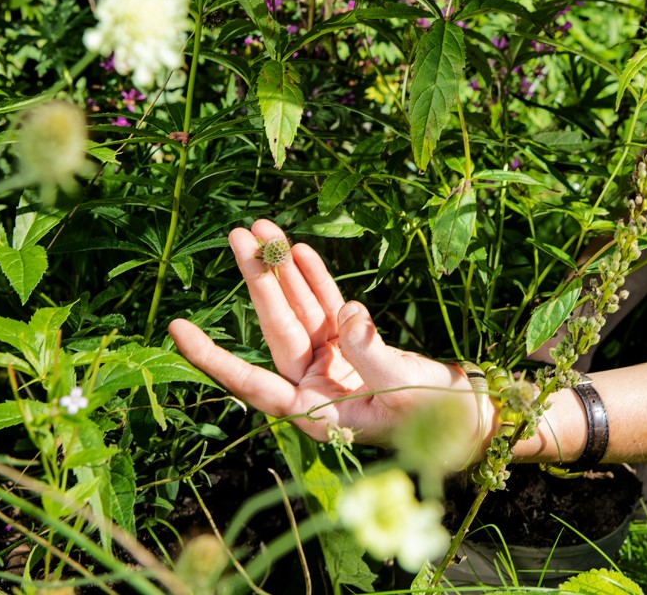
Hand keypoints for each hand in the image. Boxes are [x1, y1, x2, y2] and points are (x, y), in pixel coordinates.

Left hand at [169, 219, 475, 449]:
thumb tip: (348, 315)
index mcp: (315, 412)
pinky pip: (328, 306)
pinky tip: (299, 249)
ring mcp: (332, 363)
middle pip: (276, 329)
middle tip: (236, 236)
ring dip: (282, 271)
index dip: (214, 358)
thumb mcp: (403, 390)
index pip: (252, 385)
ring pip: (299, 310)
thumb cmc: (437, 419)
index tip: (177, 328)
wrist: (469, 417)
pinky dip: (315, 279)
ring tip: (261, 228)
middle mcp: (315, 386)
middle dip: (257, 282)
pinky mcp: (353, 345)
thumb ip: (372, 354)